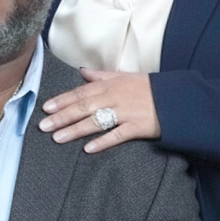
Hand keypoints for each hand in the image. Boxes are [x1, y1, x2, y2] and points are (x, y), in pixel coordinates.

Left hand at [39, 69, 160, 152]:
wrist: (177, 98)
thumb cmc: (149, 88)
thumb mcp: (125, 76)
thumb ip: (101, 76)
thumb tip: (82, 71)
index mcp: (110, 85)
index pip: (81, 92)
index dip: (63, 100)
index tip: (46, 108)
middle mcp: (115, 97)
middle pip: (84, 107)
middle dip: (62, 117)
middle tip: (43, 126)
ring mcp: (126, 112)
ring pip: (95, 121)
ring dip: (75, 130)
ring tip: (57, 138)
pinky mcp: (137, 127)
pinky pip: (117, 135)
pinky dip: (103, 141)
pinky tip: (88, 148)